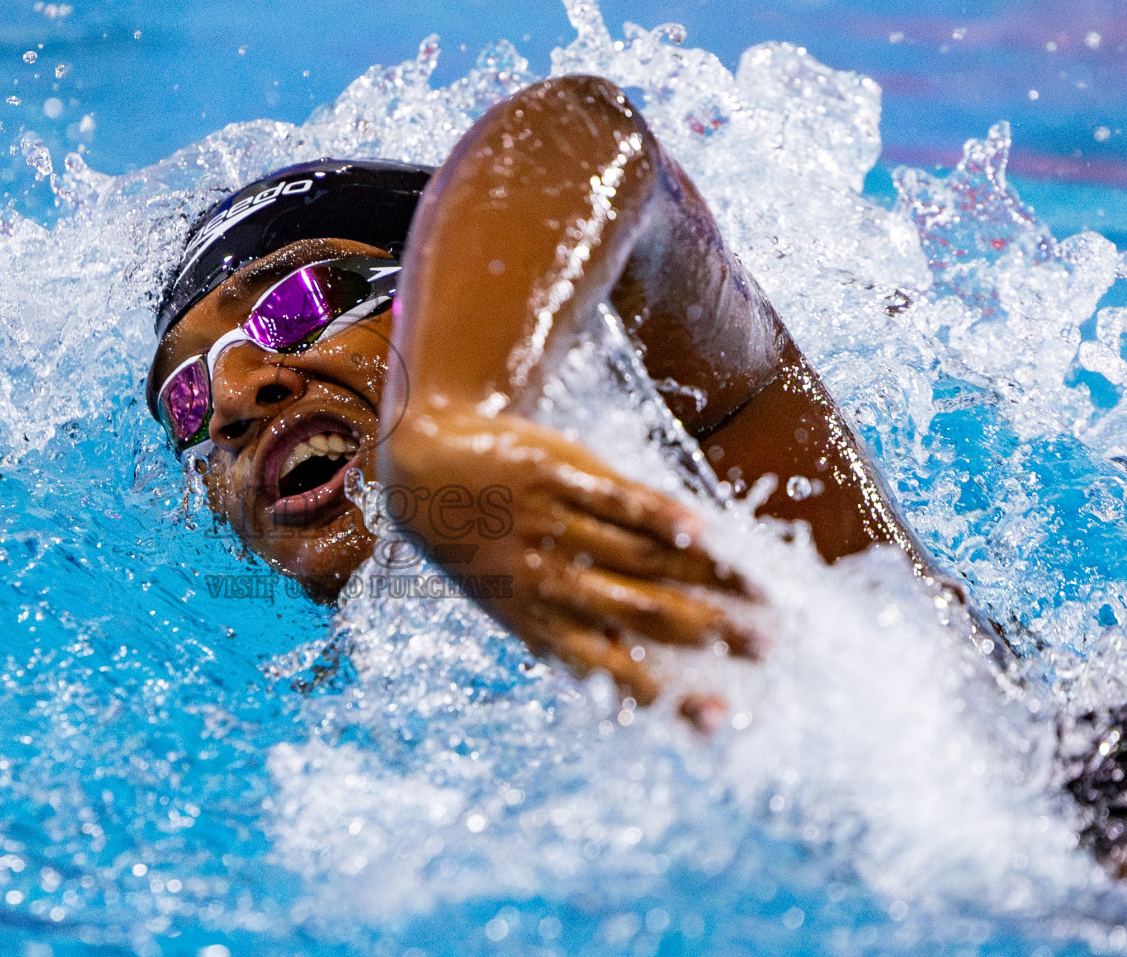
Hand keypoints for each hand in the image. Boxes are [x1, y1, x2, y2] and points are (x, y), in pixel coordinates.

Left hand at [379, 406, 762, 705]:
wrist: (425, 475)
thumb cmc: (485, 549)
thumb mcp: (513, 604)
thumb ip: (570, 635)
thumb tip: (632, 689)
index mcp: (539, 623)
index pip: (613, 667)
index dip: (668, 695)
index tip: (720, 718)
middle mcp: (548, 579)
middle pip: (641, 610)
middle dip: (709, 631)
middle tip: (767, 645)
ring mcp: (553, 526)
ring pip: (641, 557)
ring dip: (707, 579)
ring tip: (760, 595)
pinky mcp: (556, 476)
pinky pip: (617, 500)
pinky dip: (661, 518)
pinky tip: (703, 533)